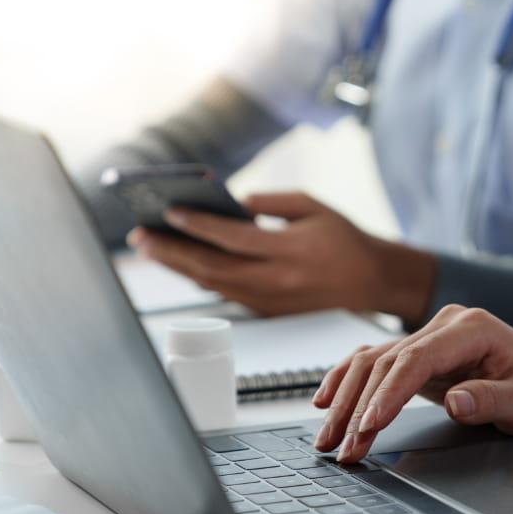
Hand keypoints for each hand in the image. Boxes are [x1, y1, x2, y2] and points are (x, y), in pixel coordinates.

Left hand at [127, 192, 434, 321]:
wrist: (371, 280)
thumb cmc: (342, 238)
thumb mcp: (312, 206)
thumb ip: (269, 202)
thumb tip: (229, 204)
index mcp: (293, 251)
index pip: (235, 238)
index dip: (199, 225)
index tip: (170, 211)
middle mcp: (279, 281)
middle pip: (212, 268)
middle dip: (172, 252)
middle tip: (141, 236)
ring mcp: (271, 301)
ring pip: (213, 284)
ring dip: (178, 267)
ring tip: (151, 248)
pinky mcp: (267, 311)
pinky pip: (224, 293)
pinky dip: (198, 277)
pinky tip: (180, 262)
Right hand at [312, 304, 512, 461]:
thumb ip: (492, 399)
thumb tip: (455, 400)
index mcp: (473, 328)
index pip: (416, 358)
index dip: (387, 394)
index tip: (368, 427)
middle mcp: (446, 325)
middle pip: (385, 360)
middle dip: (358, 407)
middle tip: (343, 449)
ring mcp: (430, 336)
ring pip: (372, 361)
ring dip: (345, 400)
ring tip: (327, 440)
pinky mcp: (421, 354)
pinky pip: (375, 364)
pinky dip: (348, 383)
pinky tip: (326, 403)